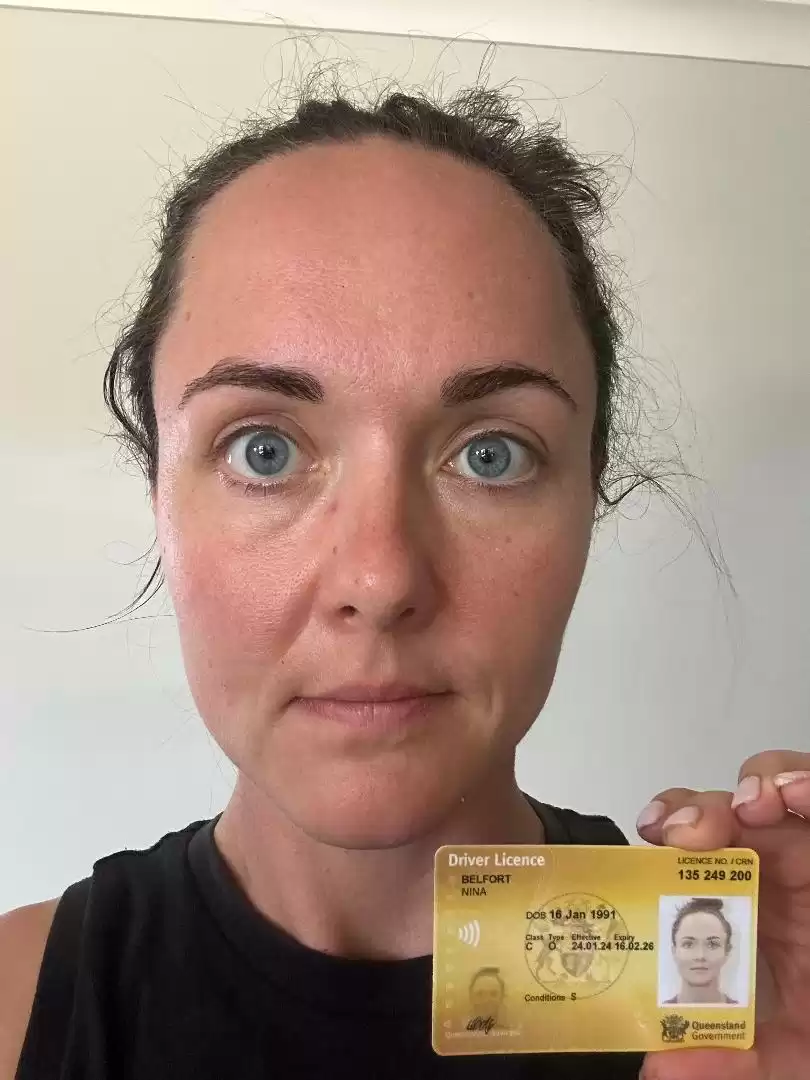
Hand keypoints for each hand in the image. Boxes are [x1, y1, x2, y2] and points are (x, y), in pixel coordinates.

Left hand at [637, 750, 809, 1079]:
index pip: (691, 852)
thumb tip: (660, 1067)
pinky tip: (794, 792)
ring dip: (756, 783)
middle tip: (685, 832)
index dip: (665, 833)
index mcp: (745, 903)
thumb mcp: (792, 1050)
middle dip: (698, 808)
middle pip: (722, 812)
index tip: (650, 836)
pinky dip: (807, 780)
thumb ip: (733, 1058)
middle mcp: (774, 864)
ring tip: (753, 807)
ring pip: (773, 784)